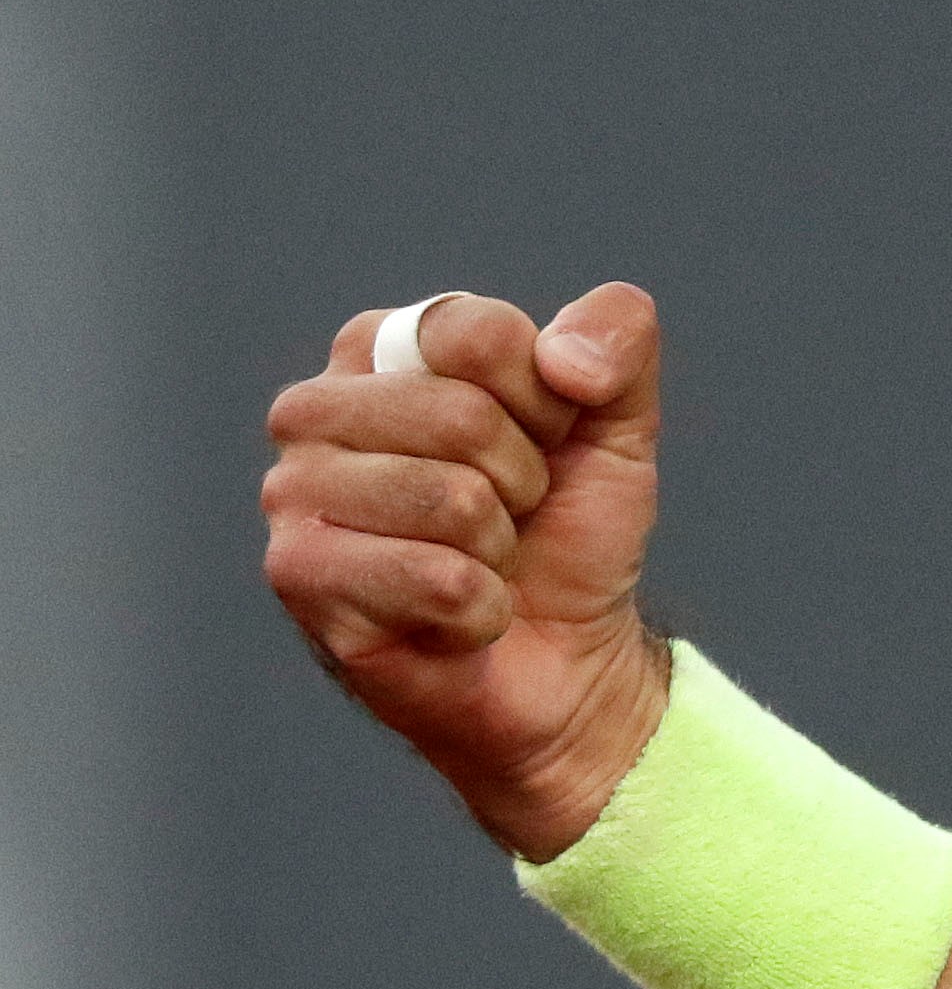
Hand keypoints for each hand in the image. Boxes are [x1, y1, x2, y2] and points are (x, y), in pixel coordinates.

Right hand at [263, 285, 673, 860]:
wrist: (565, 654)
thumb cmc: (568, 523)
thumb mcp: (620, 416)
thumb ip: (617, 337)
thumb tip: (564, 359)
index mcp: (386, 345)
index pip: (477, 334)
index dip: (547, 397)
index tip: (547, 435)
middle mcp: (317, 408)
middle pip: (461, 416)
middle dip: (525, 476)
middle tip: (512, 509)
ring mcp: (293, 493)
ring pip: (449, 498)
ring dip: (499, 544)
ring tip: (480, 557)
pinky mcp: (297, 575)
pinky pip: (434, 578)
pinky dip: (481, 607)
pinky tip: (458, 615)